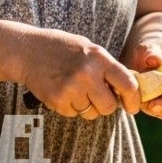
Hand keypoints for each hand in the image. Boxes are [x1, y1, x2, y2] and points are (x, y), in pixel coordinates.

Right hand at [19, 28, 140, 119]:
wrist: (28, 50)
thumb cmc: (63, 48)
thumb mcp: (90, 50)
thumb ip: (108, 68)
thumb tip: (129, 90)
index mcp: (99, 58)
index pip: (128, 84)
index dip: (134, 100)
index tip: (132, 107)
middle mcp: (87, 74)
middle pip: (109, 106)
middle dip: (105, 105)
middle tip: (96, 96)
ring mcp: (71, 88)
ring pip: (90, 113)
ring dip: (86, 106)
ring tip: (74, 87)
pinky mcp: (57, 100)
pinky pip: (73, 114)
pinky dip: (70, 106)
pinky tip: (62, 90)